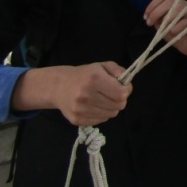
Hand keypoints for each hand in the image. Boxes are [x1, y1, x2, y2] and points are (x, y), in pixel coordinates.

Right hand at [15, 62, 131, 126]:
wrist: (59, 86)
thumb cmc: (84, 75)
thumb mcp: (102, 66)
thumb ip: (118, 71)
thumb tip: (127, 82)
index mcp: (94, 79)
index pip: (121, 93)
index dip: (126, 90)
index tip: (123, 87)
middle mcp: (86, 95)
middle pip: (118, 105)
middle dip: (120, 99)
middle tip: (113, 94)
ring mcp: (80, 109)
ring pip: (111, 114)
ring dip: (111, 107)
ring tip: (103, 99)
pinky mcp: (77, 120)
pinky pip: (101, 120)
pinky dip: (102, 114)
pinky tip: (95, 106)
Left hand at [144, 0, 186, 68]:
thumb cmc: (175, 32)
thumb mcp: (162, 24)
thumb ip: (157, 18)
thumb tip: (151, 16)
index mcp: (176, 2)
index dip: (152, 5)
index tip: (145, 17)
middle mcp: (185, 4)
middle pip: (169, 2)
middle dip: (156, 12)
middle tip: (149, 23)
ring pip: (178, 9)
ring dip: (166, 19)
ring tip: (161, 29)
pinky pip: (184, 22)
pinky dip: (175, 28)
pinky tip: (172, 33)